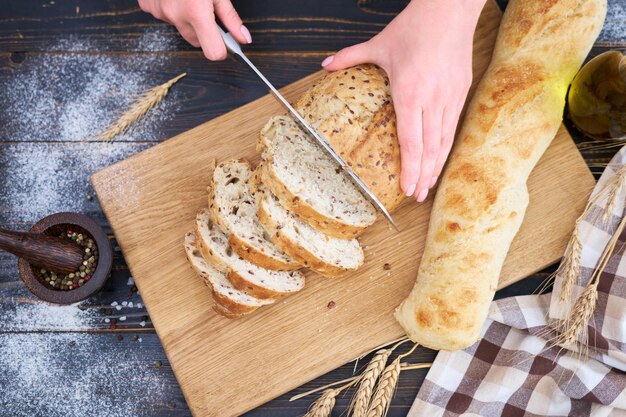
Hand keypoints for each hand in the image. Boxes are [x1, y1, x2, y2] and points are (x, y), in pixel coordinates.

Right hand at [138, 0, 250, 59]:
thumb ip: (231, 18)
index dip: (221, 50)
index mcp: (196, 11)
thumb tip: (243, 37)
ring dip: (187, 19)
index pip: (213, 52)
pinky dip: (171, 9)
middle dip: (205, 31)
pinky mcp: (148, 6)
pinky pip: (165, 17)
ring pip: (181, 28)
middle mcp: (175, 14)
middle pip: (196, 41)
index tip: (226, 43)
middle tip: (207, 10)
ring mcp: (159, 11)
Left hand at [322, 0, 484, 201]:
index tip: (405, 188)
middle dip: (422, 176)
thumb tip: (324, 65)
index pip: (411, 140)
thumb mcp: (378, 44)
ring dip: (435, 167)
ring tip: (427, 186)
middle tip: (415, 197)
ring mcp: (449, 97)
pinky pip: (453, 127)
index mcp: (410, 91)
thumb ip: (350, 57)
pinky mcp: (460, 92)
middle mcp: (432, 100)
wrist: (449, 10)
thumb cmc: (414, 27)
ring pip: (443, 141)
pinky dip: (445, 148)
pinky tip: (439, 160)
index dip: (409, 168)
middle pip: (429, 148)